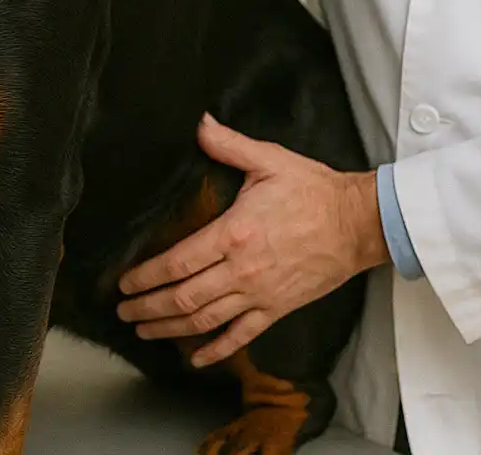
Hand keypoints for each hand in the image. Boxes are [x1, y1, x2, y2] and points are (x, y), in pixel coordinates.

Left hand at [116, 113, 387, 366]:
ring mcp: (259, 294)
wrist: (358, 223)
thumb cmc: (315, 191)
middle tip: (123, 310)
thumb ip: (228, 145)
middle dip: (147, 307)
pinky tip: (196, 358)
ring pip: (205, 320)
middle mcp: (242, 270)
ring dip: (169, 329)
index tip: (124, 282)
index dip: (145, 277)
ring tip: (144, 330)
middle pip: (183, 298)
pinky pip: (241, 336)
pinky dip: (216, 350)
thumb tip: (198, 122)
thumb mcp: (269, 160)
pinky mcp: (277, 309)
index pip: (177, 262)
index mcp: (234, 234)